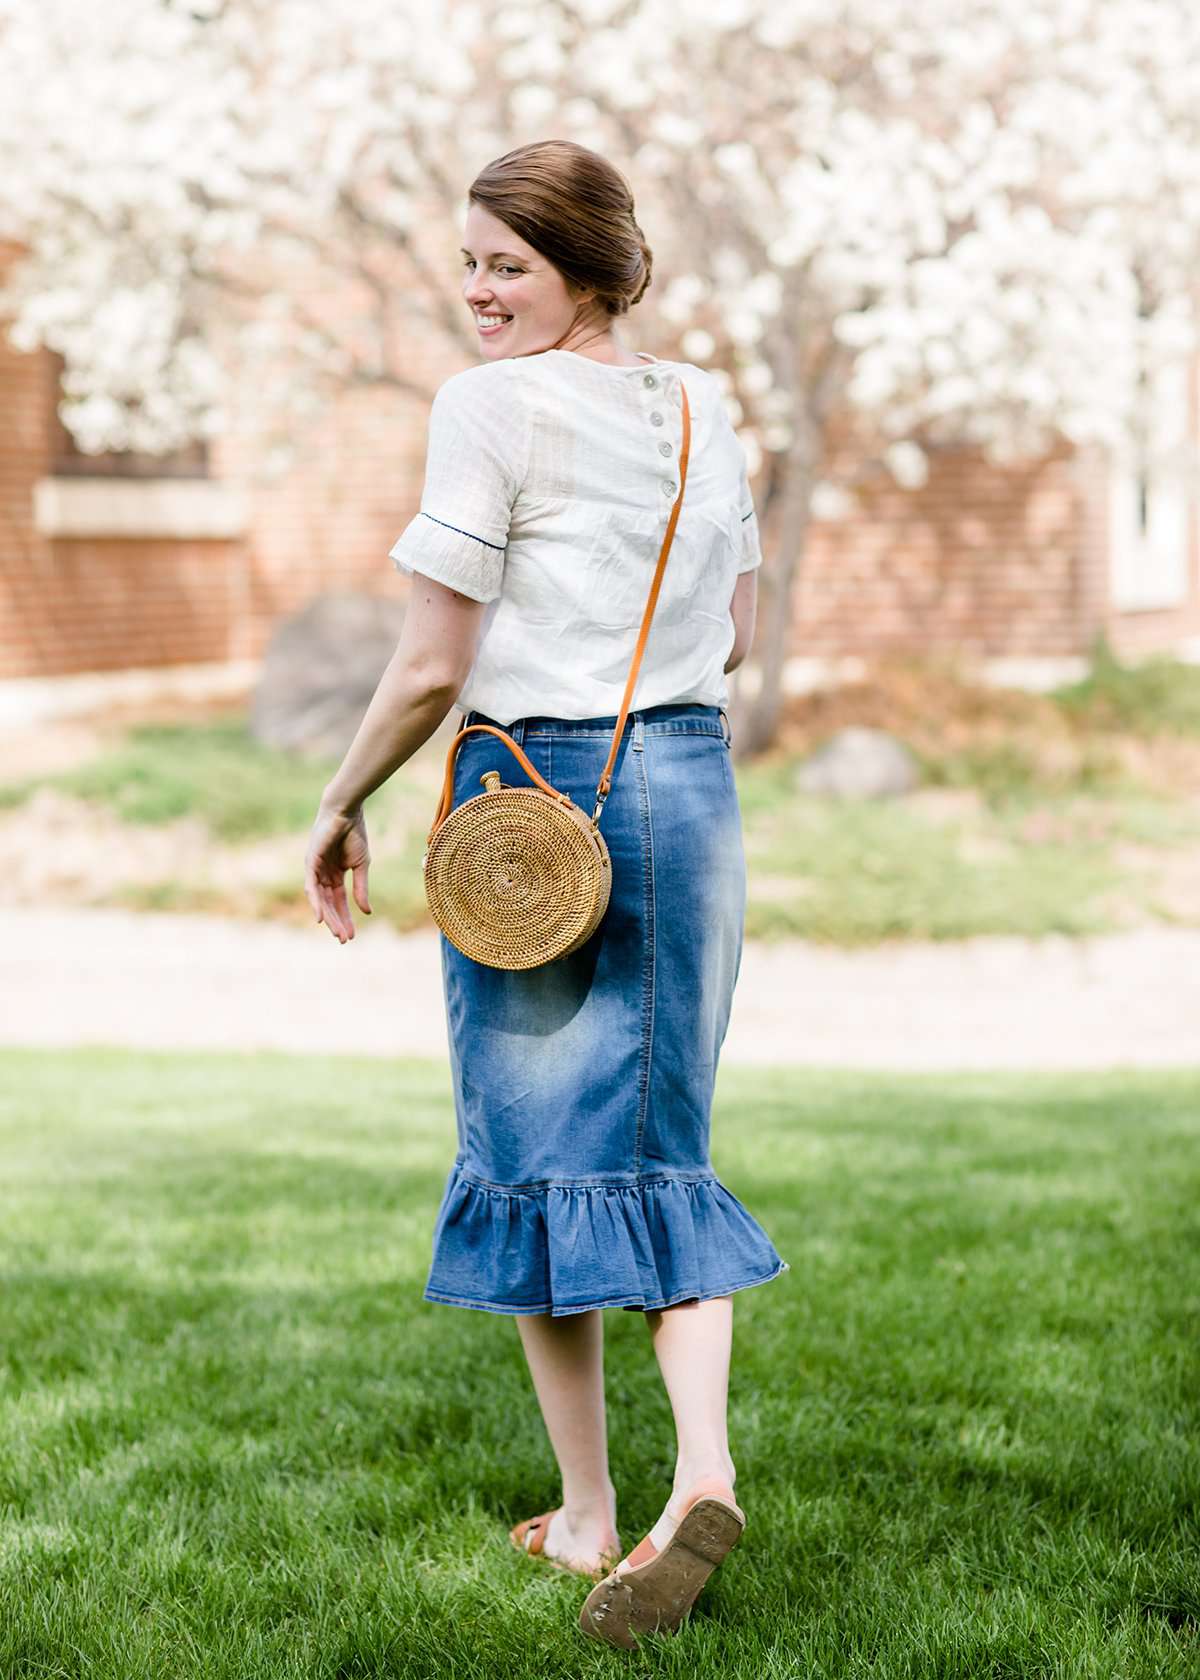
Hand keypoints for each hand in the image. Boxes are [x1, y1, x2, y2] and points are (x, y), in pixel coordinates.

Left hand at [304, 802, 371, 942]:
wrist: (347, 813)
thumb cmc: (355, 834)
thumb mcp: (361, 866)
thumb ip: (361, 888)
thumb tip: (366, 912)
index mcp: (336, 874)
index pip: (340, 901)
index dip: (346, 918)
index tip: (352, 936)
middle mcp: (323, 875)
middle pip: (329, 904)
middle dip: (337, 922)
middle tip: (344, 940)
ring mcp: (315, 869)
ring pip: (320, 900)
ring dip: (328, 917)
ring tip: (336, 933)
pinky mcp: (310, 863)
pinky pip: (311, 887)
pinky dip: (315, 903)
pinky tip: (320, 918)